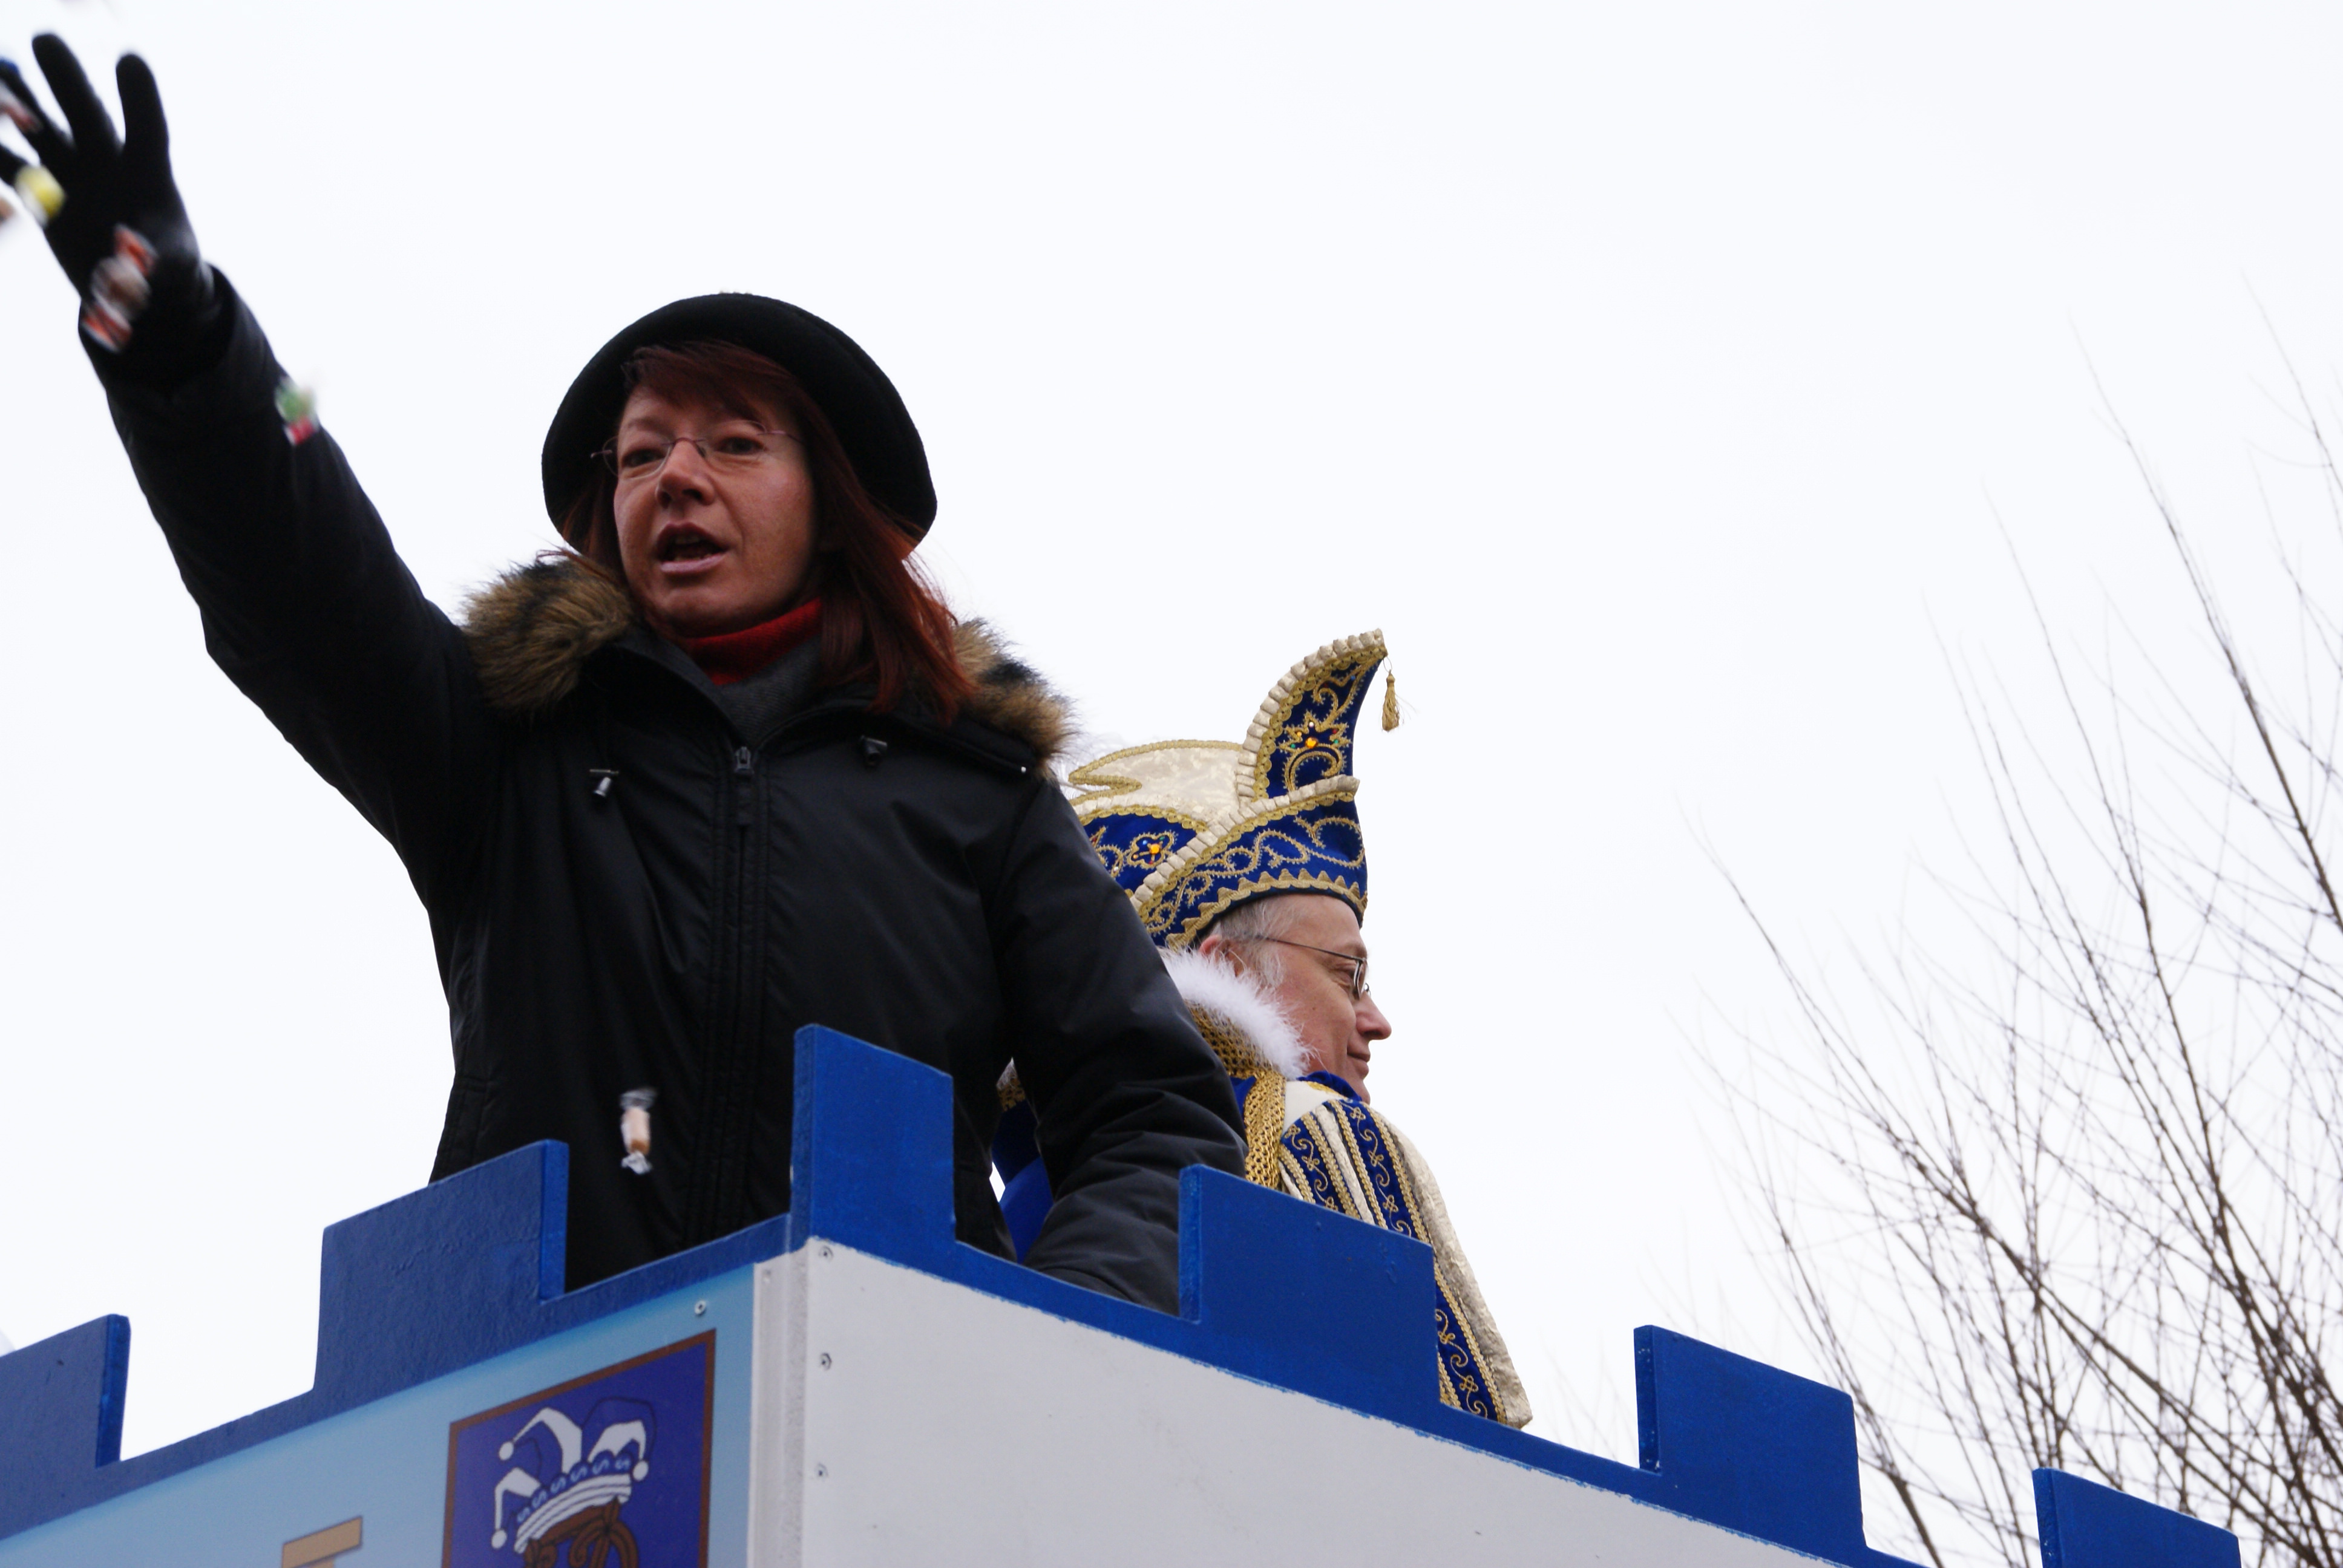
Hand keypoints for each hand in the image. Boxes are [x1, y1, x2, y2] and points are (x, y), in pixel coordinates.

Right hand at [0, 35, 207, 353]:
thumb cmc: (171, 270)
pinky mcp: (44, 194)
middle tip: (46, 38)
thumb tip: (127, 275)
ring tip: (1, 69)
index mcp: (151, 174)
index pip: (148, 129)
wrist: (142, 282)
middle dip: (67, 80)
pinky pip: (11, 165)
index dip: (139, 99)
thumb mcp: (173, 270)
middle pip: (88, 116)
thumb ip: (154, 264)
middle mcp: (110, 164)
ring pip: (43, 130)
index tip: (130, 58)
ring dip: (20, 102)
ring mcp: (74, 174)